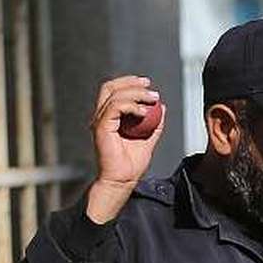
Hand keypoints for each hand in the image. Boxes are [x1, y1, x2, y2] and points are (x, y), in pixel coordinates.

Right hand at [86, 74, 164, 220]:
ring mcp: (100, 121)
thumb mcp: (149, 140)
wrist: (122, 181)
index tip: (148, 85)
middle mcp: (102, 117)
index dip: (130, 83)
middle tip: (149, 85)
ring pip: (115, 95)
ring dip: (136, 93)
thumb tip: (162, 108)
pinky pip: (116, 107)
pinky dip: (132, 106)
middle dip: (131, 82)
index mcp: (109, 118)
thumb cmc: (131, 166)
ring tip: (152, 99)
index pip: (115, 91)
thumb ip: (155, 124)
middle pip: (111, 87)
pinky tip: (144, 112)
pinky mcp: (101, 127)